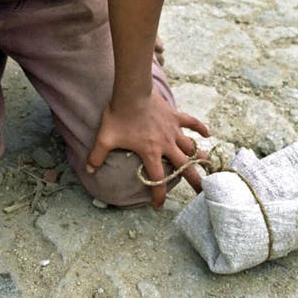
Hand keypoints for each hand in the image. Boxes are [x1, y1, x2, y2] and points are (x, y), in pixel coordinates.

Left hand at [86, 92, 209, 209]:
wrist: (132, 91)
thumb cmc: (119, 115)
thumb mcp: (104, 138)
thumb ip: (97, 156)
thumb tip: (89, 170)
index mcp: (150, 153)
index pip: (158, 180)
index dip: (159, 195)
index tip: (159, 206)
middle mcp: (166, 144)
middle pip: (185, 168)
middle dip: (195, 182)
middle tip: (203, 193)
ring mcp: (172, 130)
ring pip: (191, 147)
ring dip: (199, 157)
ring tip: (208, 167)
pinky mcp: (175, 116)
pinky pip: (192, 122)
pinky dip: (200, 128)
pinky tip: (207, 134)